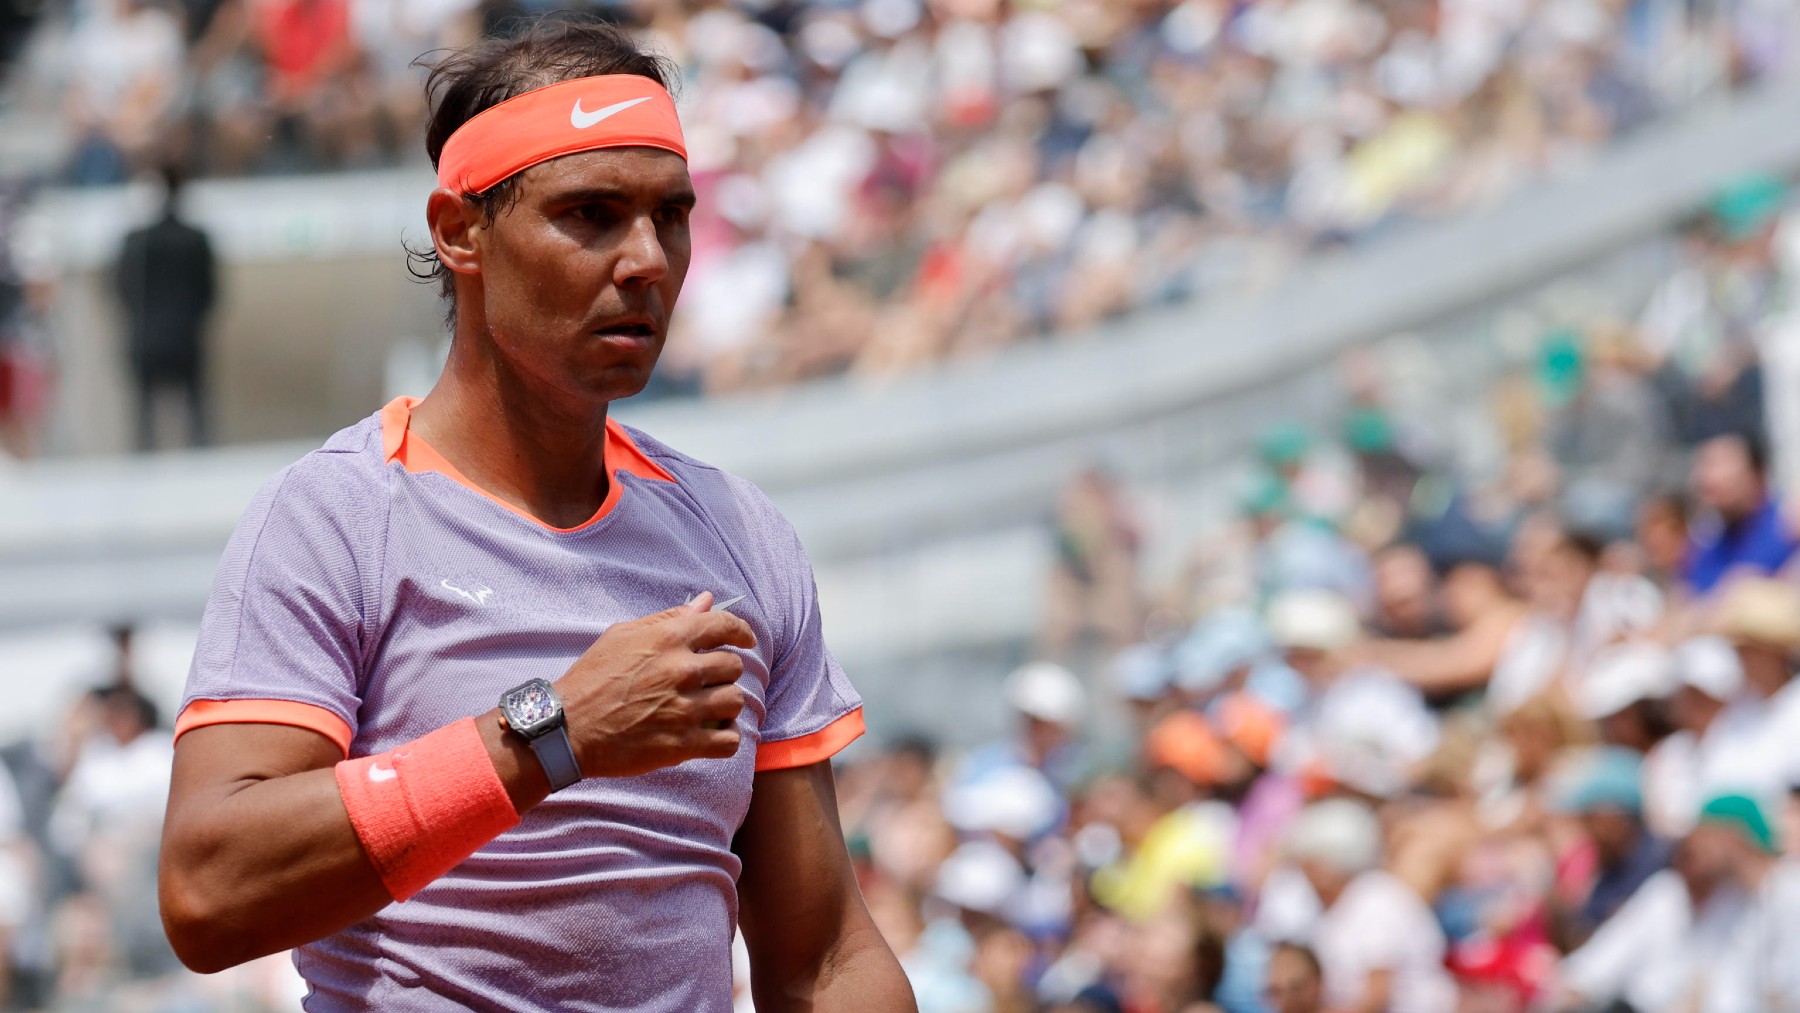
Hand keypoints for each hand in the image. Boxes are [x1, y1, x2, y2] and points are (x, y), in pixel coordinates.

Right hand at [555, 591, 756, 777]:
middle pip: (733, 667)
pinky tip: (711, 735)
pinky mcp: (682, 745)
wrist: (566, 729)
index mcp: (668, 639)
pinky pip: (728, 741)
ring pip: (735, 702)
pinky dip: (725, 739)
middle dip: (725, 673)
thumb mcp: (623, 635)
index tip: (745, 641)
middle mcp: (681, 671)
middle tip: (708, 682)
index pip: (725, 625)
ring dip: (725, 706)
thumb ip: (669, 618)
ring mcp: (684, 709)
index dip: (742, 632)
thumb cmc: (592, 679)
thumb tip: (705, 601)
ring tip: (707, 709)